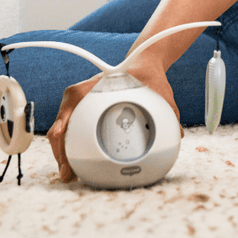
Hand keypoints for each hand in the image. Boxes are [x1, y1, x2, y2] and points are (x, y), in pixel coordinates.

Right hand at [46, 61, 181, 182]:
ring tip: (70, 173)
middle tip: (69, 174)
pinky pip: (69, 127)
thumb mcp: (159, 92)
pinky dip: (69, 144)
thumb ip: (169, 112)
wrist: (143, 63)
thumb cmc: (148, 76)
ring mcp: (80, 101)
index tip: (66, 156)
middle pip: (59, 124)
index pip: (69, 109)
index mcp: (96, 85)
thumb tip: (178, 134)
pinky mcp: (83, 108)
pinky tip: (77, 161)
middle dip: (60, 151)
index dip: (62, 134)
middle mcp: (82, 92)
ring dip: (62, 151)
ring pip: (61, 128)